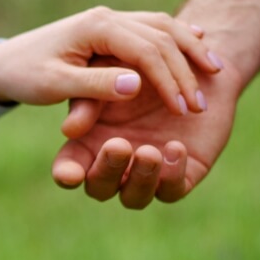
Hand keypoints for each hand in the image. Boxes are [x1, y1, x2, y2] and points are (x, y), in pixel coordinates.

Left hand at [0, 6, 223, 113]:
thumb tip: (137, 84)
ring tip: (216, 72)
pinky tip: (200, 48)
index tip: (184, 108)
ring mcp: (112, 20)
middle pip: (161, 37)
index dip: (168, 79)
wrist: (3, 61)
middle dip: (184, 70)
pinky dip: (180, 40)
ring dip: (190, 50)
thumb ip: (94, 86)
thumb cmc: (25, 74)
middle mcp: (108, 18)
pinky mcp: (113, 29)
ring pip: (164, 28)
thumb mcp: (55, 85)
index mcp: (96, 27)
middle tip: (201, 104)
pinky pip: (156, 29)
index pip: (145, 49)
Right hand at [50, 54, 242, 208]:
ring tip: (150, 151)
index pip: (70, 169)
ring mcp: (147, 173)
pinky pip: (172, 189)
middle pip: (100, 187)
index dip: (67, 175)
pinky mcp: (181, 174)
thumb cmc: (138, 66)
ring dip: (140, 178)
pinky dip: (172, 174)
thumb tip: (70, 130)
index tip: (70, 175)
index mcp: (90, 143)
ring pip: (135, 197)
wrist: (192, 62)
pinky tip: (176, 147)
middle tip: (119, 145)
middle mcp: (116, 164)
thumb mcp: (108, 76)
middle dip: (108, 170)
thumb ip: (90, 100)